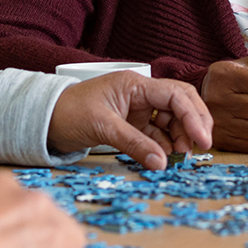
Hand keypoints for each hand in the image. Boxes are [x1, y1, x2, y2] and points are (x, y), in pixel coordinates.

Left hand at [47, 71, 213, 169]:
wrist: (45, 120)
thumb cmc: (69, 112)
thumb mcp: (102, 127)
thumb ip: (133, 144)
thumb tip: (162, 162)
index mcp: (135, 84)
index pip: (175, 95)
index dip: (193, 115)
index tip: (202, 138)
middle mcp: (141, 94)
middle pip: (180, 104)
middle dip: (193, 124)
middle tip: (201, 147)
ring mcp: (138, 110)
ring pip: (171, 121)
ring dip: (180, 138)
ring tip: (180, 158)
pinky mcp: (133, 125)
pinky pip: (157, 134)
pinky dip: (165, 146)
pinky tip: (166, 158)